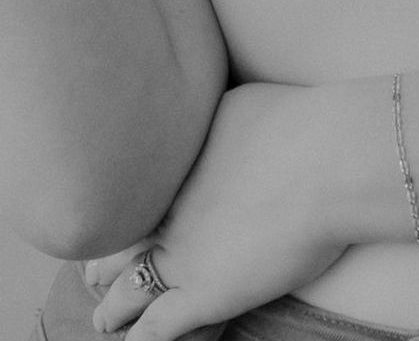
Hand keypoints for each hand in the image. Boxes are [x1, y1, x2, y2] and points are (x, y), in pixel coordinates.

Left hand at [83, 83, 350, 339]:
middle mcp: (167, 209)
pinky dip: (142, 339)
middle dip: (103, 262)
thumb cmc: (299, 122)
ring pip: (130, 288)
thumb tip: (213, 127)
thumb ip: (214, 122)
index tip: (112, 219)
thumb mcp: (240, 101)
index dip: (118, 212)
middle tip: (91, 275)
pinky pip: (158, 326)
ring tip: (103, 320)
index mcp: (173, 163)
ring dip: (113, 308)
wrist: (327, 160)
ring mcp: (182, 254)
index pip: (132, 195)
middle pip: (120, 241)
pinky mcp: (204, 294)